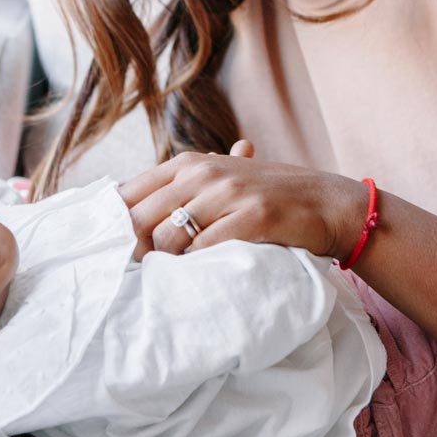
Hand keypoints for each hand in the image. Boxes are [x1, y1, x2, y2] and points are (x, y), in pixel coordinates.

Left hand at [119, 142, 365, 261]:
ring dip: (166, 260)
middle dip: (134, 248)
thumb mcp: (216, 179)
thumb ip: (177, 188)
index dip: (115, 223)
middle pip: (141, 216)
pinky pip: (206, 247)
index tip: (112, 248)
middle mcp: (202, 172)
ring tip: (173, 273)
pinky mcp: (252, 216)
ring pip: (169, 234)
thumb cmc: (262, 194)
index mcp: (186, 163)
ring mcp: (227, 192)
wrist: (324, 201)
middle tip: (140, 270)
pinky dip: (197, 265)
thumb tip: (126, 203)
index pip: (130, 191)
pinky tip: (201, 273)